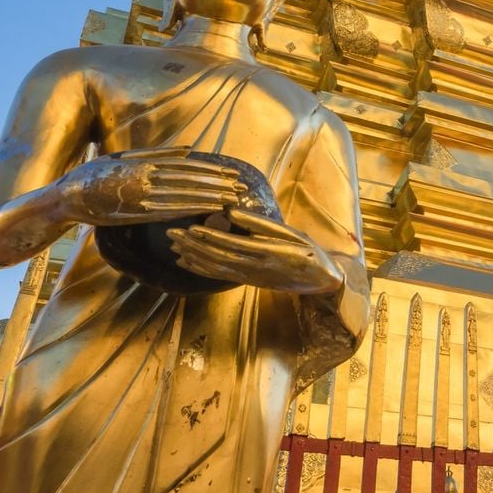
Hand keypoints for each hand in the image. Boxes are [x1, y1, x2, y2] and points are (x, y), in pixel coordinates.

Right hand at [60, 151, 242, 227]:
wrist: (68, 195)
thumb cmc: (97, 174)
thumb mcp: (126, 156)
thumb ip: (157, 153)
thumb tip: (188, 149)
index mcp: (147, 163)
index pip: (187, 167)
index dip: (212, 172)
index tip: (232, 174)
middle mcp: (147, 178)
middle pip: (190, 181)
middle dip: (217, 185)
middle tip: (241, 188)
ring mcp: (142, 196)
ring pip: (182, 196)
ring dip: (208, 198)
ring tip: (230, 200)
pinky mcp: (136, 212)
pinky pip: (167, 212)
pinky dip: (188, 210)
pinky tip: (205, 211)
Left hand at [166, 209, 342, 295]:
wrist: (321, 281)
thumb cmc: (309, 252)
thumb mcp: (291, 233)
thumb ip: (260, 224)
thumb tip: (230, 211)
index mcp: (267, 253)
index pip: (232, 245)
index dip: (209, 238)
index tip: (190, 228)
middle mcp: (254, 268)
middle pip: (217, 257)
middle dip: (193, 246)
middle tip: (171, 234)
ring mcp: (249, 277)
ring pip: (215, 267)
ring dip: (192, 257)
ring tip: (173, 246)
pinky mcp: (247, 281)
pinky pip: (219, 275)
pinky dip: (200, 268)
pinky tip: (186, 262)